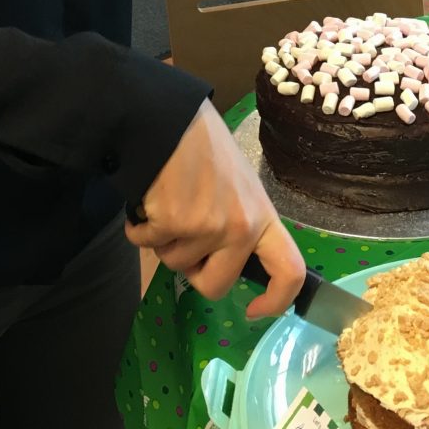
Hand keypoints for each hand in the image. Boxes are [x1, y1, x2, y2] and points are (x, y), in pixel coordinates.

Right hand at [124, 100, 304, 318]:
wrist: (168, 118)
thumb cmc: (202, 148)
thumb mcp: (237, 185)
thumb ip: (239, 222)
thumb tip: (225, 261)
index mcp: (263, 217)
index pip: (289, 271)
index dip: (276, 301)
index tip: (253, 310)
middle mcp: (241, 227)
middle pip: (216, 285)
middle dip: (192, 272)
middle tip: (183, 237)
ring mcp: (208, 227)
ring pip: (175, 264)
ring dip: (163, 239)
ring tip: (167, 200)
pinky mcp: (174, 223)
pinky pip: (146, 244)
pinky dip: (138, 228)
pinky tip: (147, 199)